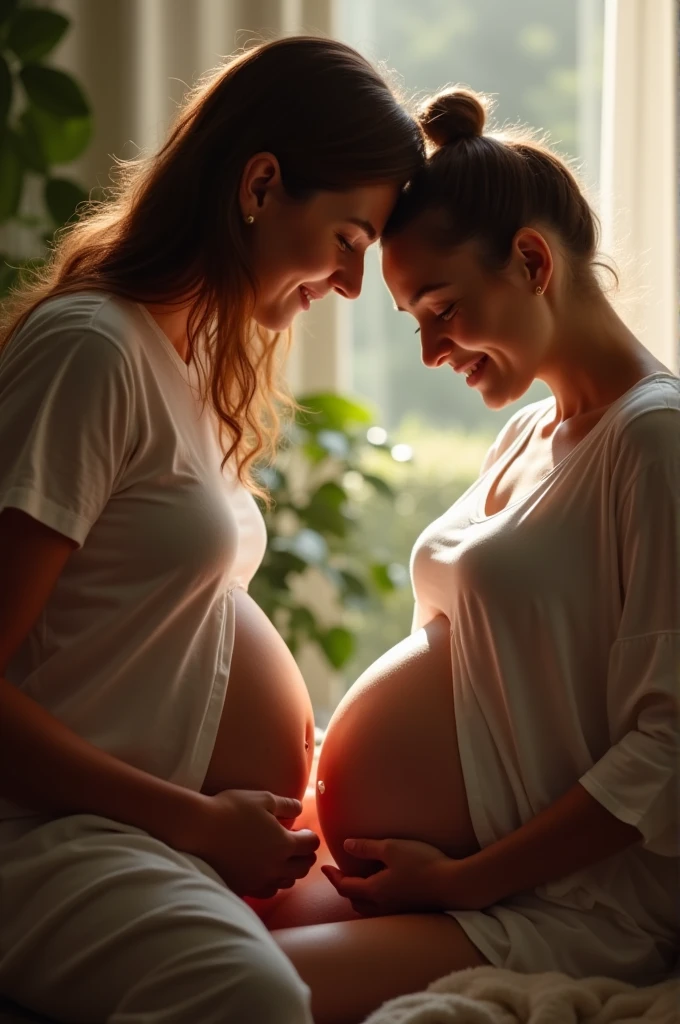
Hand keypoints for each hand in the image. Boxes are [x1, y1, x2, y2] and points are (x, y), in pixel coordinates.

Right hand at [179, 788, 319, 898]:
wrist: (199, 830)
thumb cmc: (232, 809)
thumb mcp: (263, 798)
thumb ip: (286, 804)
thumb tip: (299, 809)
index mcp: (284, 843)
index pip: (310, 845)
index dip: (311, 837)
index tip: (304, 832)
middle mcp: (275, 866)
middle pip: (303, 868)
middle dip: (306, 856)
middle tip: (299, 847)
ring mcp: (260, 880)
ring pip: (287, 883)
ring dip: (290, 871)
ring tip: (282, 860)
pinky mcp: (244, 888)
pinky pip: (267, 891)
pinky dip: (272, 883)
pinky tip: (264, 872)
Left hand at [321, 837, 457, 915]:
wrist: (453, 884)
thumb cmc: (422, 863)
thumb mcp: (392, 848)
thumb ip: (367, 847)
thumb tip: (346, 845)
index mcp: (374, 890)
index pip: (345, 887)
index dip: (332, 877)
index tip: (324, 868)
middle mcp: (382, 905)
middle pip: (354, 901)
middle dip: (344, 889)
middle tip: (340, 875)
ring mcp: (396, 910)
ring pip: (369, 908)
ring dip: (359, 897)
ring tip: (359, 883)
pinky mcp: (409, 910)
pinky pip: (383, 909)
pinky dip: (374, 900)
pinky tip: (383, 890)